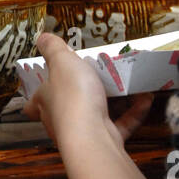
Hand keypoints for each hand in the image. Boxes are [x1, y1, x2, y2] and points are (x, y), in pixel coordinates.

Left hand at [23, 31, 153, 151]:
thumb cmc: (73, 97)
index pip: (33, 105)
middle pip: (67, 109)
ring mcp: (83, 134)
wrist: (93, 136)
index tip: (45, 88)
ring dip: (116, 101)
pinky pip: (120, 125)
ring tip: (128, 85)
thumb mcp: (62, 62)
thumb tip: (41, 38)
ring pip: (97, 116)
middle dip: (82, 96)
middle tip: (96, 79)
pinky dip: (133, 112)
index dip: (36, 98)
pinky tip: (145, 98)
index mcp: (45, 102)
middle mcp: (60, 121)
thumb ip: (53, 49)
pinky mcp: (105, 141)